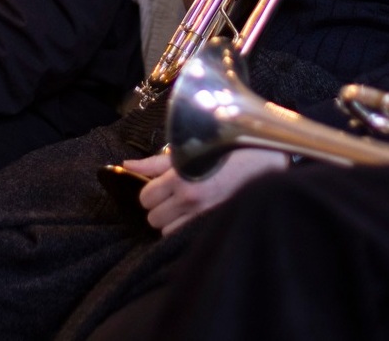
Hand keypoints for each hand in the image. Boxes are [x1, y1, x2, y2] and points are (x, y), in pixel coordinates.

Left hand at [126, 147, 289, 234]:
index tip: (161, 187)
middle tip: (173, 197)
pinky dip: (184, 229)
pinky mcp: (212, 225)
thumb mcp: (187, 151)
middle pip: (153, 218)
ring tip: (185, 208)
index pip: (145, 197)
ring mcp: (201, 215)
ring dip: (171, 221)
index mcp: (180, 177)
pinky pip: (183, 237)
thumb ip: (154, 163)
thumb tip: (126, 166)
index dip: (150, 192)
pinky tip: (194, 217)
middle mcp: (189, 199)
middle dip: (159, 208)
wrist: (262, 163)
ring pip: (166, 231)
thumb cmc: (224, 152)